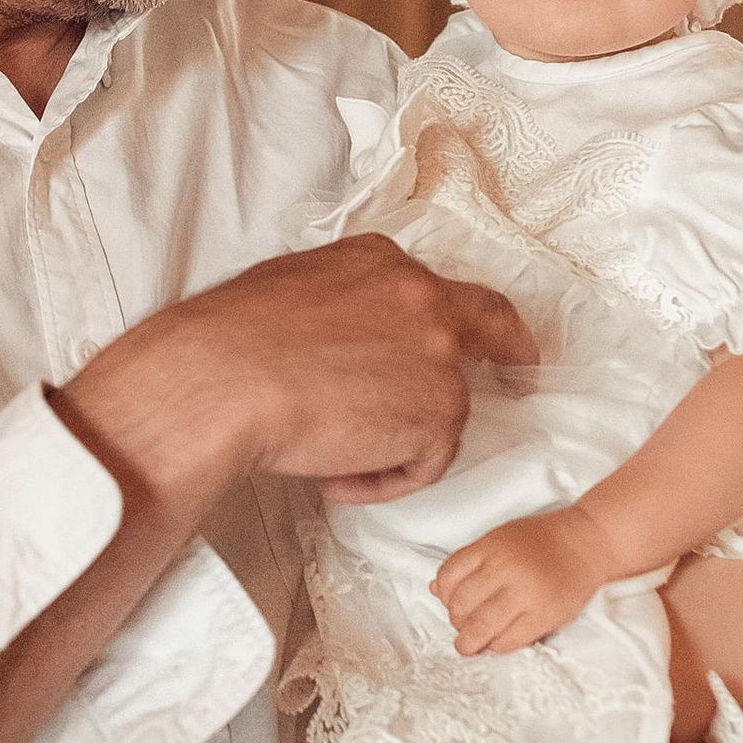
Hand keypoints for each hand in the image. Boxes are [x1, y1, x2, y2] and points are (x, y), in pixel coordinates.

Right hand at [62, 238, 532, 518]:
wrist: (221, 379)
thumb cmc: (229, 344)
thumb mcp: (290, 292)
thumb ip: (339, 307)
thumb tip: (339, 343)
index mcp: (379, 263)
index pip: (440, 287)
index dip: (465, 316)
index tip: (487, 333)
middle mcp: (420, 296)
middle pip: (489, 324)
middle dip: (511, 348)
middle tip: (521, 373)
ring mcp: (437, 352)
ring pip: (440, 412)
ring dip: (392, 442)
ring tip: (327, 454)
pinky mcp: (440, 410)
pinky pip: (424, 462)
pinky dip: (382, 479)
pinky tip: (334, 474)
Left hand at [433, 508, 604, 654]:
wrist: (589, 541)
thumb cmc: (542, 541)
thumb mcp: (500, 539)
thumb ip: (470, 562)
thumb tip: (435, 589)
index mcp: (491, 546)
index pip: (448, 576)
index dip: (444, 596)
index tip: (451, 604)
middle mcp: (505, 568)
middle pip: (461, 605)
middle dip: (456, 622)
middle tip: (462, 627)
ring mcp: (526, 593)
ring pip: (480, 627)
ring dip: (469, 642)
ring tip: (469, 644)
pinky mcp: (544, 615)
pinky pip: (508, 641)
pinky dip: (496, 647)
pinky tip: (498, 641)